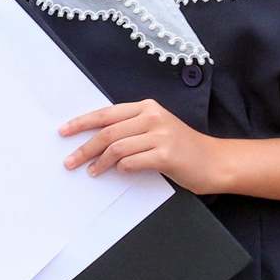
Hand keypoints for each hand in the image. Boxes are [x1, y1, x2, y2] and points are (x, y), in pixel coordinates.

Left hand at [60, 99, 228, 189]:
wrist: (216, 161)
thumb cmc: (181, 147)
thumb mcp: (155, 128)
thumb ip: (129, 128)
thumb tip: (94, 140)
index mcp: (146, 107)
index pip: (105, 114)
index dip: (81, 123)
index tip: (63, 132)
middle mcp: (153, 117)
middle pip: (107, 133)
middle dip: (84, 148)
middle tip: (70, 161)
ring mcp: (161, 135)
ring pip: (116, 148)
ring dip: (100, 163)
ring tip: (93, 171)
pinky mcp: (166, 155)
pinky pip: (132, 162)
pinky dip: (122, 168)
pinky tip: (121, 171)